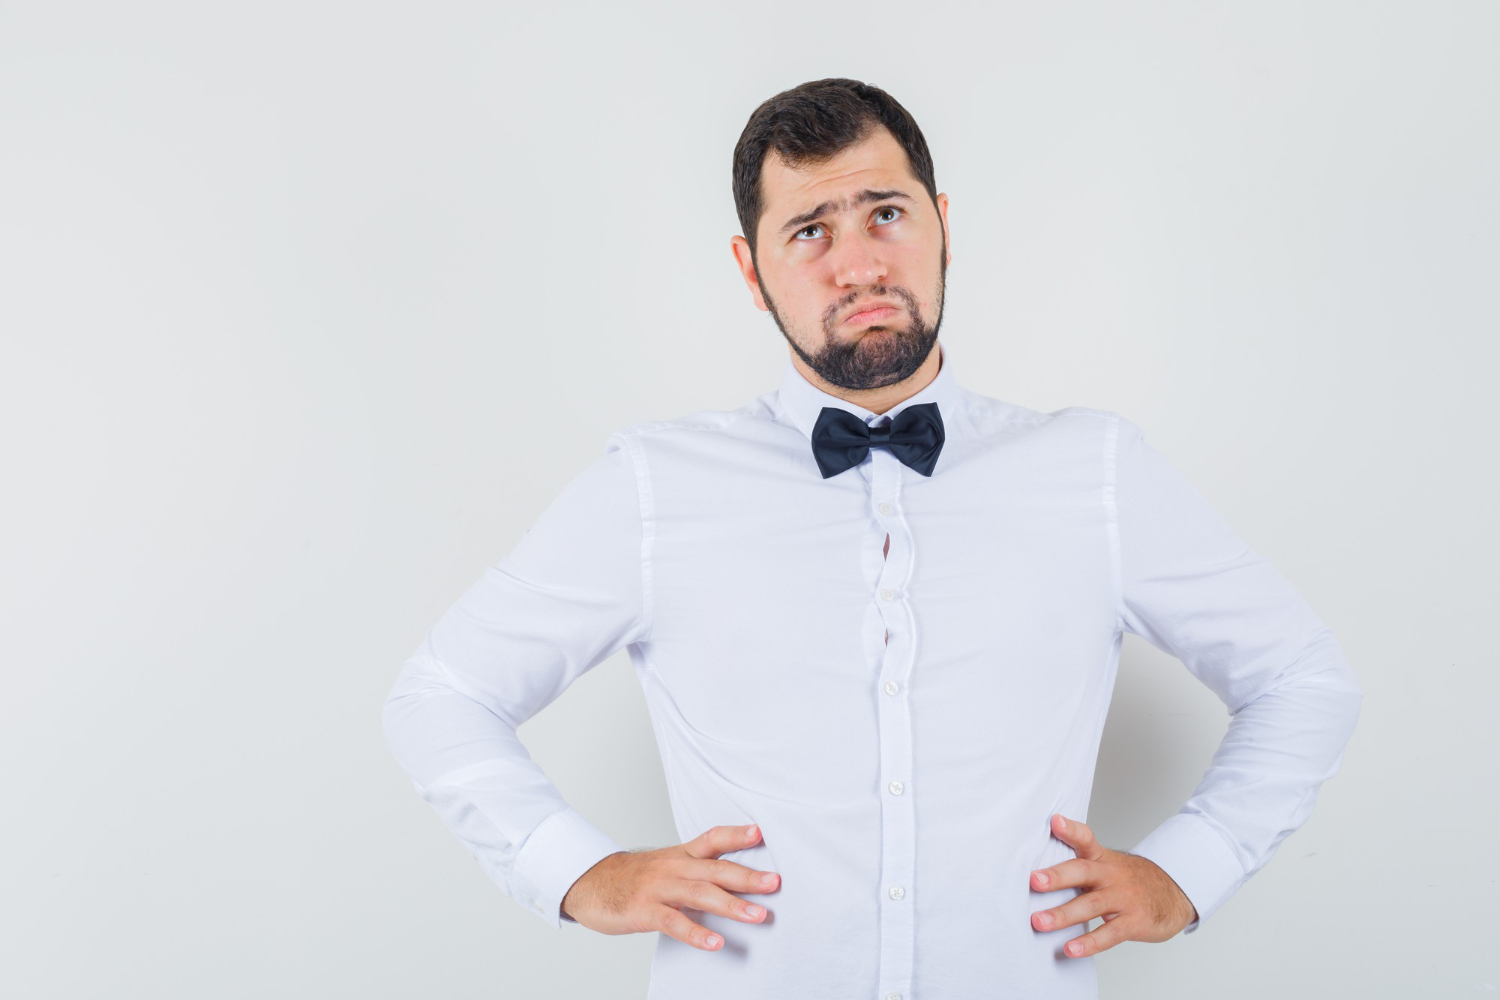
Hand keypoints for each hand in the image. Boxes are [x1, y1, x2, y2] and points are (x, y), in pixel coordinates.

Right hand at [560, 823, 779, 951]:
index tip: (760, 832)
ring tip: (757, 915)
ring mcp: (659, 888)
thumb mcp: (667, 865)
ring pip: (700, 894)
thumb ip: (697, 870)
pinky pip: (675, 922)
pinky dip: (697, 933)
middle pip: (715, 869)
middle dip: (747, 876)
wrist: (589, 882)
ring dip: (731, 905)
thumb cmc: (633, 878)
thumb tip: (734, 880)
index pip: (712, 839)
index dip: (736, 835)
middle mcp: (673, 867)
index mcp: (681, 855)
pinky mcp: (645, 911)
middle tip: (775, 882)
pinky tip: (715, 942)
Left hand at [1030, 813, 1197, 957]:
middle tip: (1033, 881)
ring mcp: (1124, 898)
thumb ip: (1078, 864)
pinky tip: (1070, 949)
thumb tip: (1037, 871)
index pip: (1086, 839)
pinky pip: (1110, 934)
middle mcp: (1111, 875)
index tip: (1054, 821)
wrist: (1175, 892)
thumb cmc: (1130, 880)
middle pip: (1083, 872)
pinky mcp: (1134, 922)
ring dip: (1063, 914)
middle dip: (1057, 877)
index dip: (1071, 829)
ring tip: (1039, 922)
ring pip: (1091, 905)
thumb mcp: (1107, 864)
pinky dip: (1089, 942)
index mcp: (1101, 859)